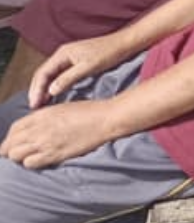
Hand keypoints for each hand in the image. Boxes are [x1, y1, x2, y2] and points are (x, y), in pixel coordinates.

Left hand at [0, 99, 120, 168]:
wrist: (105, 119)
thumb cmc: (88, 111)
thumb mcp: (61, 108)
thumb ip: (44, 118)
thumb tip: (33, 128)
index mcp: (41, 115)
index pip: (14, 128)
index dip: (11, 137)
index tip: (14, 142)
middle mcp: (39, 128)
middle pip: (10, 144)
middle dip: (10, 150)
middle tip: (18, 153)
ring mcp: (45, 142)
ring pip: (16, 155)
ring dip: (19, 158)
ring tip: (28, 158)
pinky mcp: (54, 154)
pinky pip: (30, 163)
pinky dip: (30, 164)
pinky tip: (39, 161)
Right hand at [29, 35, 133, 108]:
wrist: (123, 44)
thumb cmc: (108, 53)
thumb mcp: (88, 67)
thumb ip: (68, 78)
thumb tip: (51, 91)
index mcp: (62, 54)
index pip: (42, 73)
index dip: (36, 89)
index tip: (34, 103)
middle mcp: (61, 55)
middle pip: (43, 74)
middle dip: (36, 90)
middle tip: (33, 107)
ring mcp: (67, 58)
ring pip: (49, 75)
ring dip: (43, 89)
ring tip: (40, 104)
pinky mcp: (74, 63)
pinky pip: (58, 75)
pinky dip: (53, 85)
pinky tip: (52, 95)